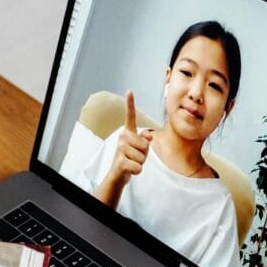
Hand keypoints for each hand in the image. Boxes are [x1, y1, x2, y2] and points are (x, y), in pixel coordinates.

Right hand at [94, 91, 151, 207]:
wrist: (117, 176)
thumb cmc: (130, 160)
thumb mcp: (140, 149)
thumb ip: (145, 140)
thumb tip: (148, 136)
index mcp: (127, 133)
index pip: (130, 117)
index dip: (130, 104)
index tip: (129, 91)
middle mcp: (122, 138)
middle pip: (145, 145)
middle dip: (145, 154)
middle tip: (135, 157)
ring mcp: (119, 149)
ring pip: (143, 156)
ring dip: (141, 163)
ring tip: (132, 163)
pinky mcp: (119, 162)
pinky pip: (138, 166)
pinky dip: (137, 171)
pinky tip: (129, 170)